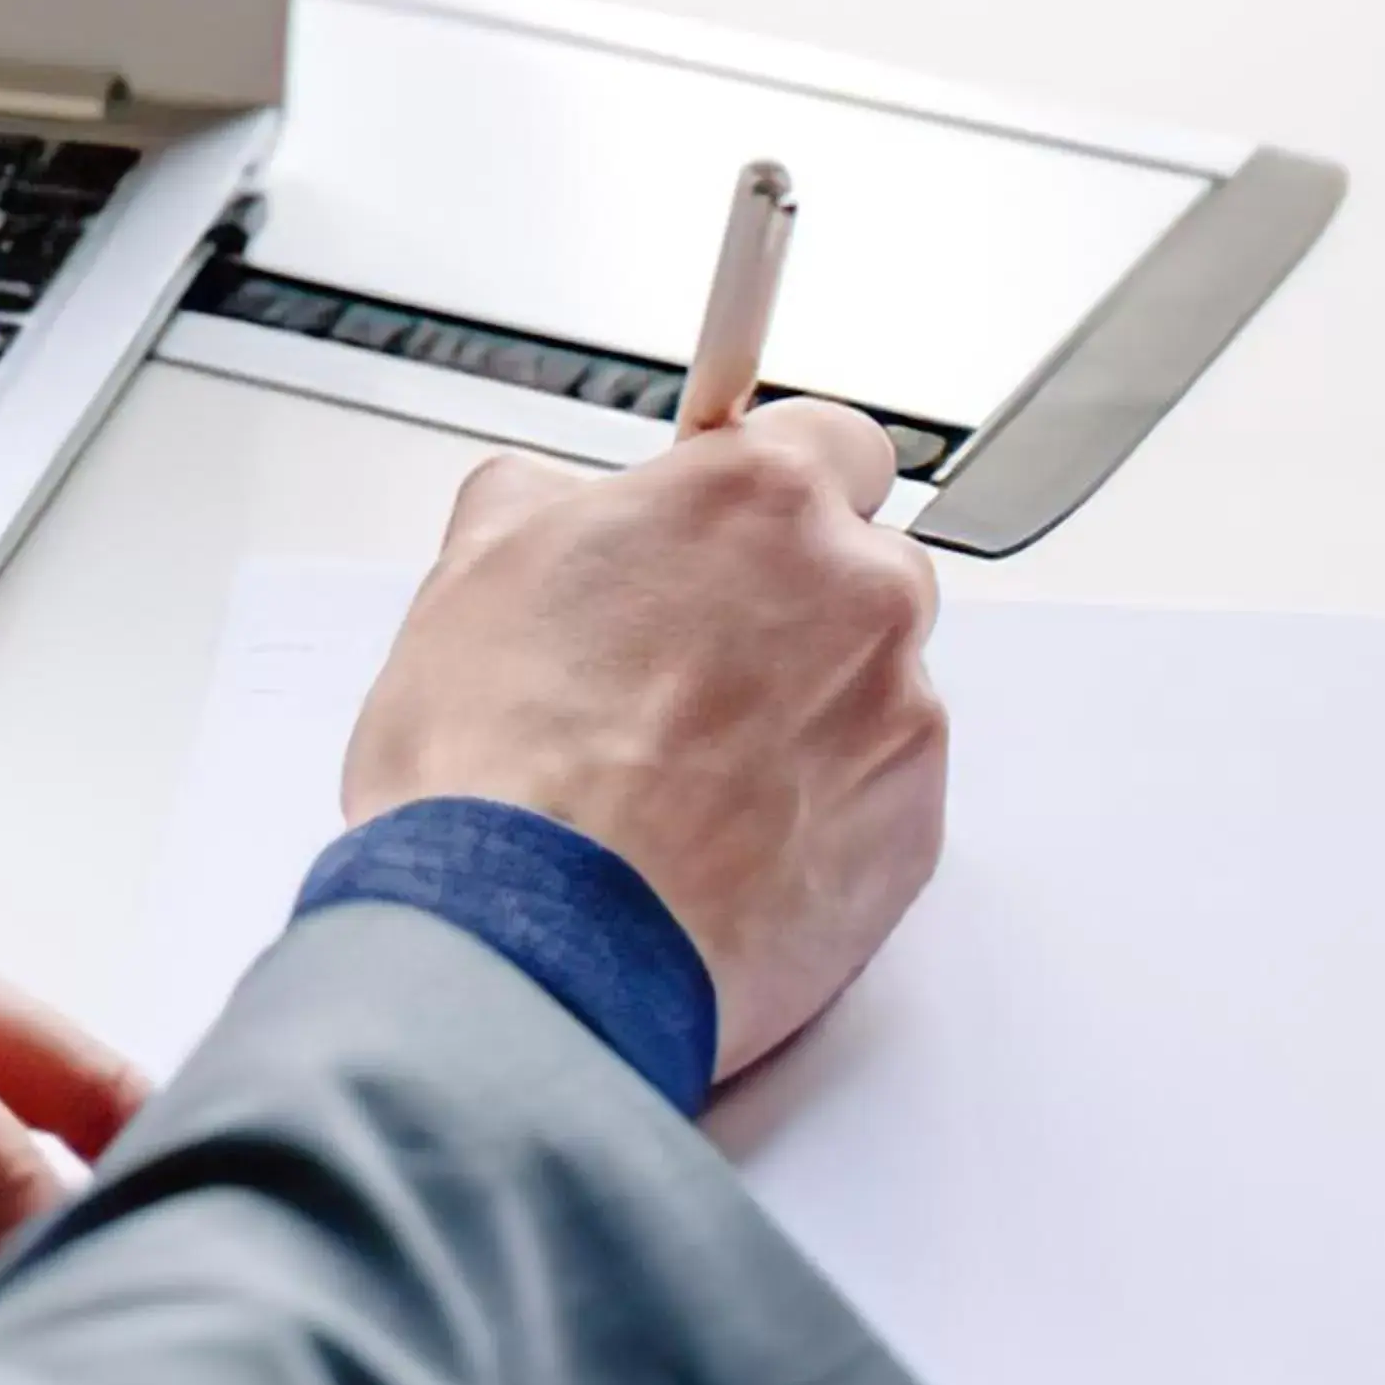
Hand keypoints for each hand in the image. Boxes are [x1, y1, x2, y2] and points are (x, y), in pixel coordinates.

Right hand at [342, 401, 947, 1079]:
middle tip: (678, 672)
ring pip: (871, 685)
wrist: (534, 945)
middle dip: (787, 607)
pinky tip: (715, 842)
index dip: (773, 491)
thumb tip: (552, 502)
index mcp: (756, 499)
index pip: (830, 440)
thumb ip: (540, 502)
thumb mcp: (470, 572)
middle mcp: (856, 591)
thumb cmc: (499, 772)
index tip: (735, 531)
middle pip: (859, 567)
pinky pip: (880, 794)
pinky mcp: (913, 832)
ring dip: (801, 713)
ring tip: (680, 780)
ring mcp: (900, 715)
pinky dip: (816, 810)